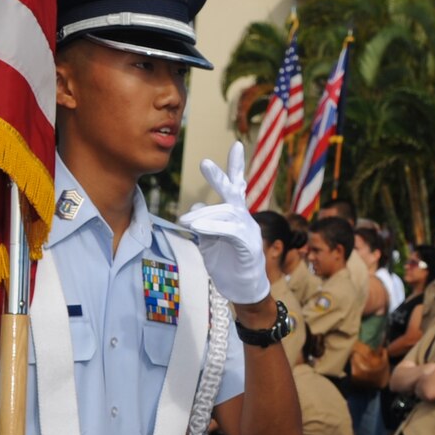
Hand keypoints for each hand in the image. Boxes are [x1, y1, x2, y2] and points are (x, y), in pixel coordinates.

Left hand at [178, 141, 270, 305]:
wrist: (244, 289)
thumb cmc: (228, 264)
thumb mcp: (211, 241)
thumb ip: (204, 224)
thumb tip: (193, 210)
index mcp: (236, 215)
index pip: (236, 187)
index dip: (236, 167)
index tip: (239, 145)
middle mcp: (244, 218)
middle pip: (234, 192)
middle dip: (221, 176)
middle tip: (205, 162)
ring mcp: (248, 230)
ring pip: (226, 213)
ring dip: (204, 215)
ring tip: (186, 222)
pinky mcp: (247, 245)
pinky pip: (229, 231)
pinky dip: (212, 227)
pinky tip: (197, 227)